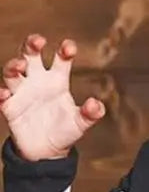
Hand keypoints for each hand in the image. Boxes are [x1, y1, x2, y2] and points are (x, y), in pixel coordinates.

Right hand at [0, 35, 103, 160]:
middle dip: (31, 45)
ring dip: (14, 65)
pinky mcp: (9, 107)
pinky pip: (1, 96)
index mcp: (57, 81)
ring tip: (21, 65)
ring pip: (12, 72)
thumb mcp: (81, 123)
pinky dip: (1, 93)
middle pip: (30, 55)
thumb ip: (90, 114)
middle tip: (38, 40)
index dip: (65, 50)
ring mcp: (21, 92)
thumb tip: (96, 105)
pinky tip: (5, 94)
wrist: (47, 151)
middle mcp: (37, 81)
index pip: (60, 59)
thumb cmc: (66, 131)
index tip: (69, 47)